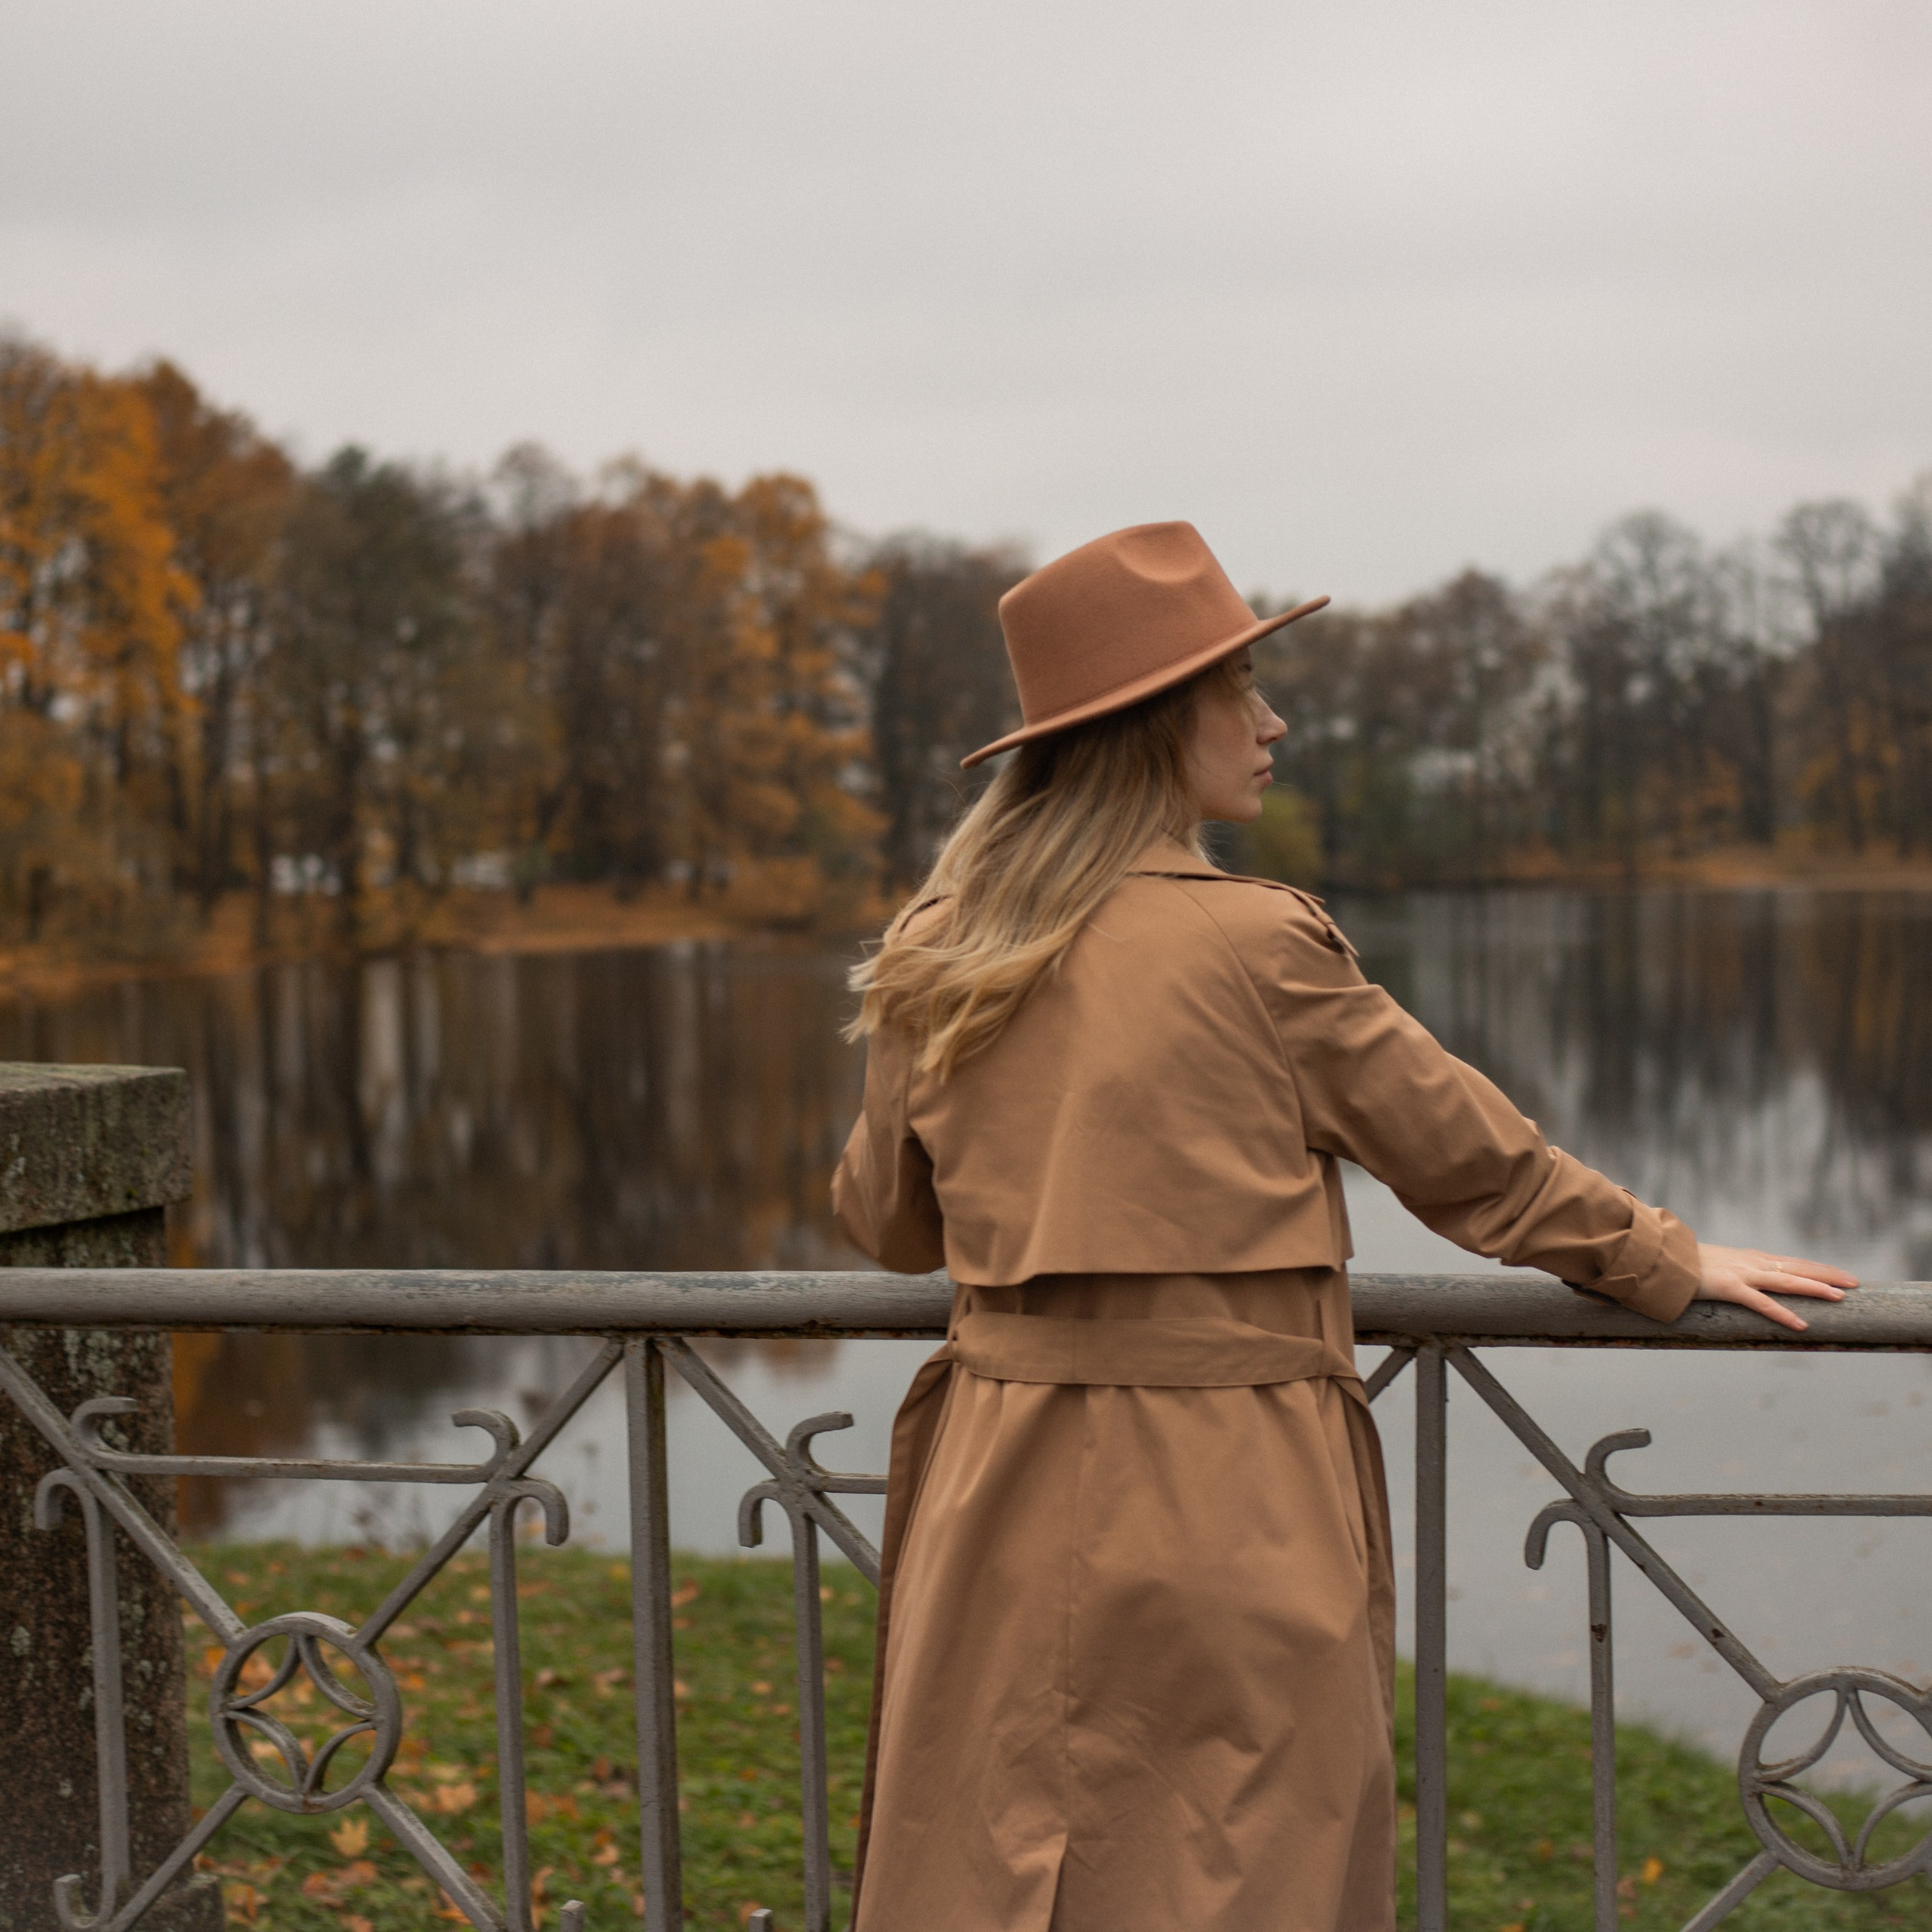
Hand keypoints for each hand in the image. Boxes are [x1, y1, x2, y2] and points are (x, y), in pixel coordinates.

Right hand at [1694, 1245, 1858, 1330]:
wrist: (1660, 1256)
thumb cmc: (1682, 1262)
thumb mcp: (1714, 1265)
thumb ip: (1730, 1272)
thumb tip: (1737, 1282)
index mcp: (1750, 1258)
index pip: (1793, 1262)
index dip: (1818, 1269)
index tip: (1840, 1274)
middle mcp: (1751, 1262)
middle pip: (1798, 1268)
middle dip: (1828, 1275)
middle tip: (1856, 1283)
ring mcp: (1742, 1274)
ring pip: (1787, 1281)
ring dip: (1815, 1288)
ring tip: (1840, 1297)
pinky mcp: (1729, 1287)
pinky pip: (1761, 1303)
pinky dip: (1783, 1314)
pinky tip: (1801, 1324)